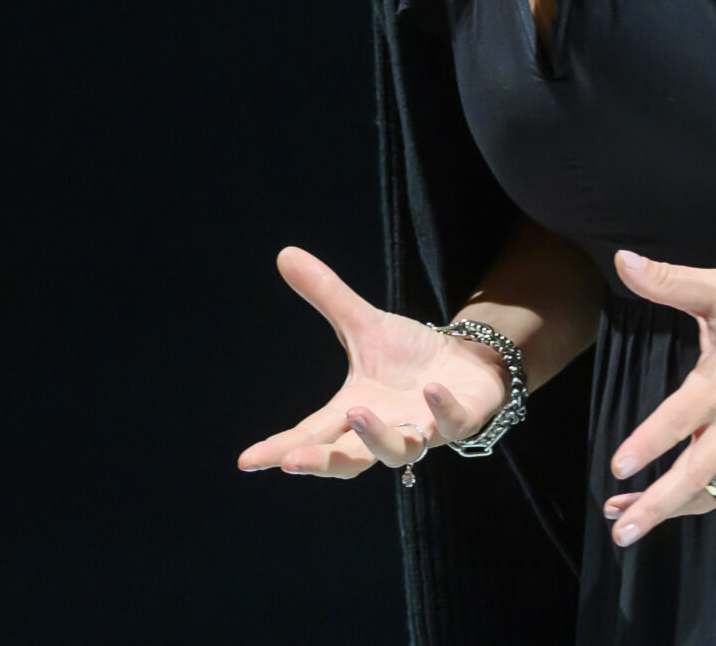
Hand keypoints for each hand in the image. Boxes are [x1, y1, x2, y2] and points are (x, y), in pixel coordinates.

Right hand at [236, 246, 512, 480]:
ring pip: (397, 450)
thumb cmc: (410, 357)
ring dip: (377, 438)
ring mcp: (423, 430)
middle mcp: (385, 429)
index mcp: (353, 411)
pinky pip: (453, 424)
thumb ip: (327, 296)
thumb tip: (286, 255)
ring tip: (357, 412)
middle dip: (321, 461)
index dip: (280, 450)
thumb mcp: (365, 325)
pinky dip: (442, 411)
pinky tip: (432, 392)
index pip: (311, 434)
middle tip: (291, 462)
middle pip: (348, 459)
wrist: (467, 363)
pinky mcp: (461, 420)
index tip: (248, 461)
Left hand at [599, 249, 715, 545]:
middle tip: (621, 530)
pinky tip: (684, 508)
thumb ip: (670, 280)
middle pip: (693, 477)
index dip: (646, 446)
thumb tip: (623, 261)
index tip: (617, 469)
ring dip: (673, 511)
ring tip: (633, 524)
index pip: (676, 422)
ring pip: (713, 492)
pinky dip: (707, 504)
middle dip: (654, 506)